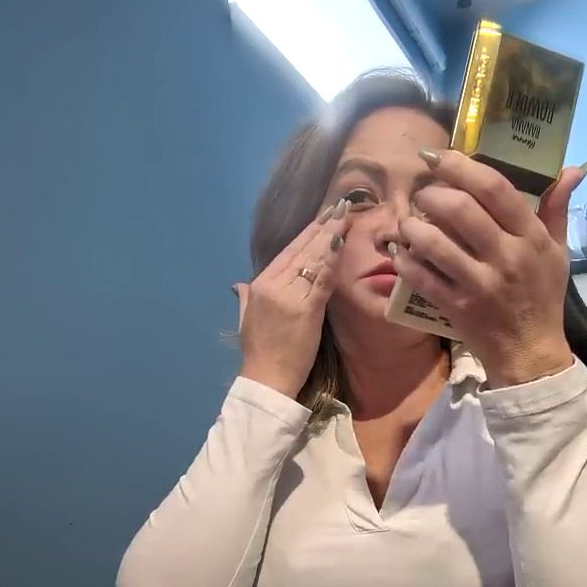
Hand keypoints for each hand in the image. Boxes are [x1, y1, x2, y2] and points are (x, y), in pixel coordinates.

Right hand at [233, 201, 350, 399]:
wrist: (266, 380)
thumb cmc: (260, 353)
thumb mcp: (246, 320)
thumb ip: (245, 298)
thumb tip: (240, 285)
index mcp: (259, 285)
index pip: (287, 252)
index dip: (308, 233)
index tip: (324, 216)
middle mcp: (271, 285)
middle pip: (301, 250)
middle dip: (323, 226)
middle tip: (342, 207)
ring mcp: (288, 296)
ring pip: (313, 260)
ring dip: (331, 237)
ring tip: (346, 217)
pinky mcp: (305, 310)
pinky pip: (321, 280)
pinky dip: (331, 261)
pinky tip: (341, 244)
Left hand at [395, 151, 586, 387]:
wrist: (530, 353)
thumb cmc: (542, 298)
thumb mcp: (557, 252)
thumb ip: (556, 208)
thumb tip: (572, 168)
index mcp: (530, 237)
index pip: (495, 188)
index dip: (461, 166)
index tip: (439, 157)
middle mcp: (505, 257)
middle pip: (459, 209)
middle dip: (430, 194)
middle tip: (422, 195)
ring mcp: (479, 284)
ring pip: (434, 242)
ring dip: (412, 226)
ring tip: (407, 223)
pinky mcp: (457, 307)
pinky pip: (422, 277)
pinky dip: (406, 261)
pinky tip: (401, 253)